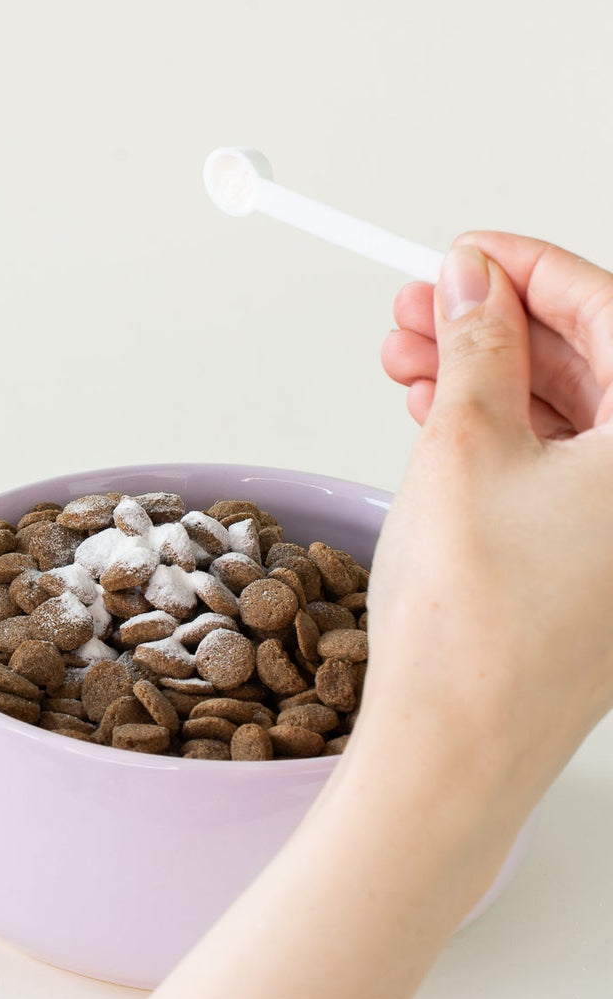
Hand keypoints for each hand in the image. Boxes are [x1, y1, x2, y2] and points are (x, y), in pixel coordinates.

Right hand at [101, 237, 612, 998]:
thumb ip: (476, 346)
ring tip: (405, 361)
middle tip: (416, 307)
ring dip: (487, 374)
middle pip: (593, 359)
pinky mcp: (595, 554)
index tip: (464, 251)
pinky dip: (498, 427)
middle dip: (496, 321)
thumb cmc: (473, 624)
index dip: (529, 268)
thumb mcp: (463, 448)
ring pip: (569, 410)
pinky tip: (435, 411)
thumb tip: (469, 281)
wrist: (455, 747)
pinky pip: (558, 461)